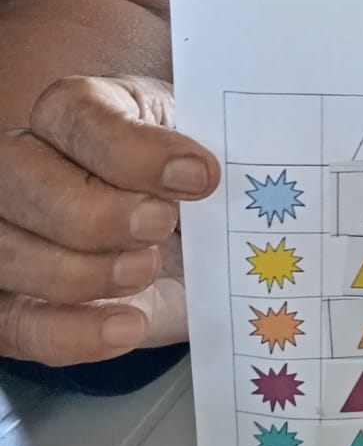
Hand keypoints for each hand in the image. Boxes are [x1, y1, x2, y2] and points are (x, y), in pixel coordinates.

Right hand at [0, 76, 218, 365]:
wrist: (198, 255)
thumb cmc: (196, 193)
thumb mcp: (214, 155)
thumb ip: (223, 148)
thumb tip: (254, 156)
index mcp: (77, 112)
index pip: (77, 116)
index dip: (134, 151)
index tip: (201, 177)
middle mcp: (24, 164)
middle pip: (19, 179)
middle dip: (97, 213)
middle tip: (162, 228)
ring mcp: (8, 234)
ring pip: (7, 252)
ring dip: (81, 272)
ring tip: (146, 273)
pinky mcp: (12, 303)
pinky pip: (12, 325)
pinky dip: (69, 333)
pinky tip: (128, 325)